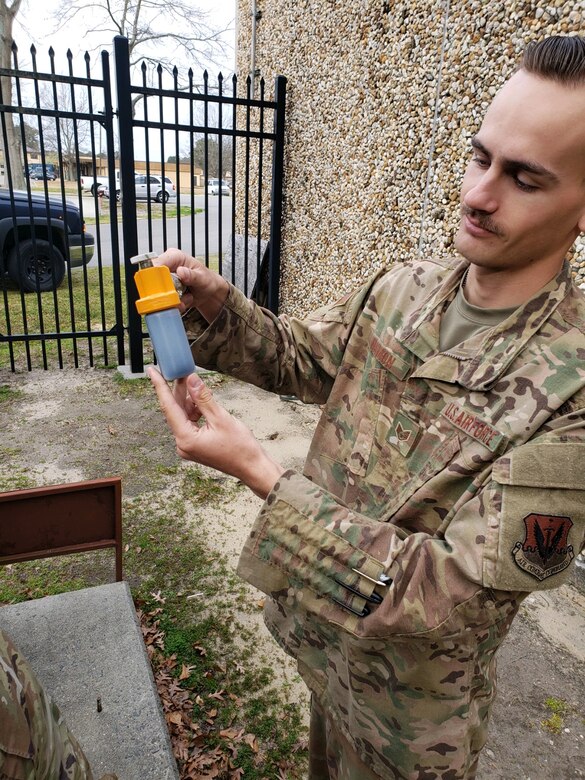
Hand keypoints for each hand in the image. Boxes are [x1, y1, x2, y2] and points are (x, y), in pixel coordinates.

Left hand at [148, 368, 284, 499]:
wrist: (252, 468)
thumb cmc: (240, 448)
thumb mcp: (221, 418)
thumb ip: (204, 398)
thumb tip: (191, 380)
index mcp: (186, 438)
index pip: (168, 407)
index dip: (160, 386)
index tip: (152, 371)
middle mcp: (183, 444)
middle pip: (175, 411)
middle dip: (177, 391)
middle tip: (179, 371)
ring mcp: (188, 446)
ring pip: (183, 416)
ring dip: (188, 400)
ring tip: (193, 383)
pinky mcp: (195, 446)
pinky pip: (190, 423)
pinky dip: (194, 411)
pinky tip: (202, 401)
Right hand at [154, 248, 228, 320]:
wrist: (209, 292)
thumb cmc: (207, 279)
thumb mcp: (203, 277)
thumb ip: (192, 275)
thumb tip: (181, 271)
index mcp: (174, 257)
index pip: (157, 263)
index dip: (155, 274)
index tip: (162, 286)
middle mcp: (166, 267)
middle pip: (153, 280)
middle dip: (166, 292)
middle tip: (179, 296)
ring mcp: (164, 280)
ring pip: (158, 293)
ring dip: (173, 300)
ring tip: (187, 297)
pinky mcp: (164, 292)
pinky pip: (163, 301)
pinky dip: (174, 304)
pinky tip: (185, 300)